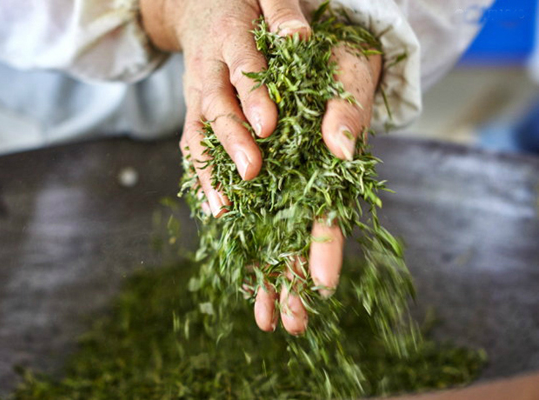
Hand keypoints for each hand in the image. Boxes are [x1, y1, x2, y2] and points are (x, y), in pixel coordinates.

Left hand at [141, 0, 381, 334]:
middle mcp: (306, 181)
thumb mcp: (349, 74)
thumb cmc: (340, 60)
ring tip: (262, 318)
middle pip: (299, 239)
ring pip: (272, 235)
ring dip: (267, 276)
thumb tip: (341, 149)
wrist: (313, 46)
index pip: (330, 214)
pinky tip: (238, 274)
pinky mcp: (258, 172)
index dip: (326, 250)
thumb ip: (347, 112)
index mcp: (332, 166)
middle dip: (292, 282)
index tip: (321, 287)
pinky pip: (246, 209)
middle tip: (286, 325)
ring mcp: (282, 180)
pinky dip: (242, 241)